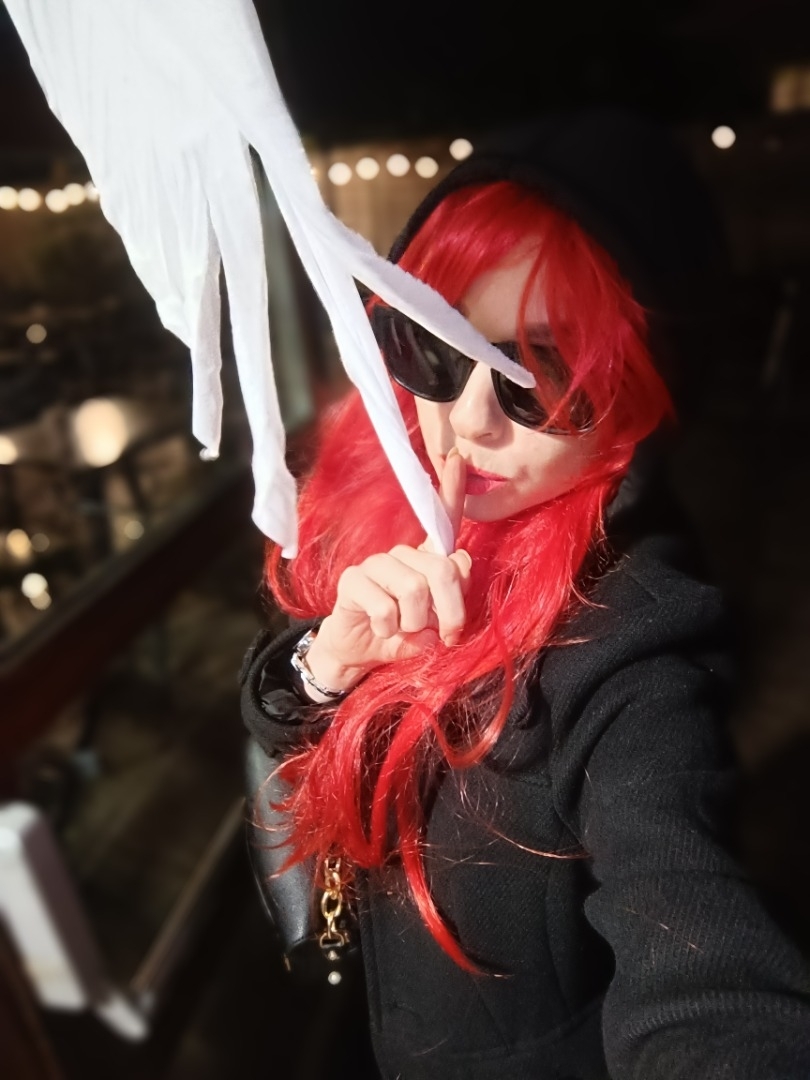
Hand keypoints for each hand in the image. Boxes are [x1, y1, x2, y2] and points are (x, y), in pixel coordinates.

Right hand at [305, 451, 470, 693]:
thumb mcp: (436, 621)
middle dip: (451, 612)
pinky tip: (382, 630)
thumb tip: (459, 563)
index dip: (451, 490)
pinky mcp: (353, 580)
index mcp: (426, 558)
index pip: (442, 520)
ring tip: (406, 632)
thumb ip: (453, 595)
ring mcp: (376, 564)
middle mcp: (403, 553)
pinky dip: (390, 629)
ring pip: (415, 590)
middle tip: (447, 636)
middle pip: (442, 570)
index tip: (456, 458)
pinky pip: (386, 607)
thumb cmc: (403, 635)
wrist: (360, 653)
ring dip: (416, 625)